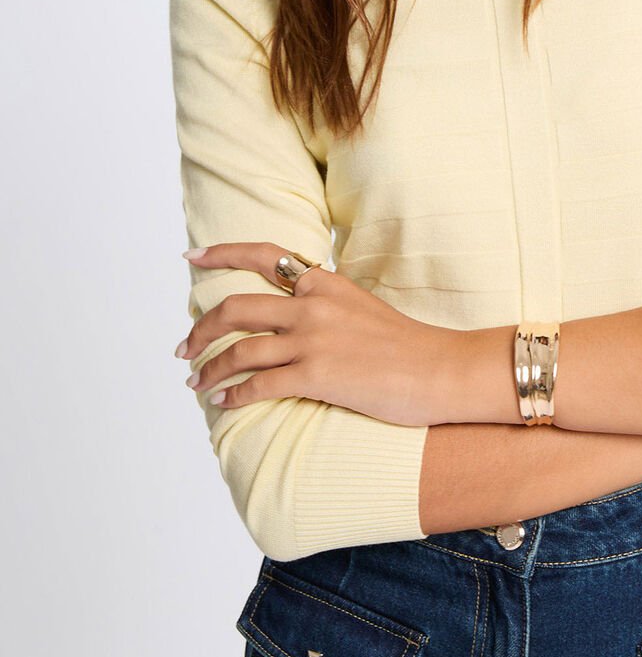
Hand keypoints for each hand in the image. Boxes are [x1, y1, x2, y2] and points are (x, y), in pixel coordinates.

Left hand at [175, 242, 441, 425]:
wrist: (441, 369)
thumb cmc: (407, 345)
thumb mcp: (361, 307)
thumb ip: (323, 304)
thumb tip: (287, 317)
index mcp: (323, 282)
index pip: (263, 255)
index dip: (221, 253)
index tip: (190, 255)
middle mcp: (312, 305)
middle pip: (235, 308)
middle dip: (200, 330)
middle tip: (184, 348)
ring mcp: (314, 339)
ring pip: (239, 350)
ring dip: (209, 370)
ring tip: (197, 383)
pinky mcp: (317, 375)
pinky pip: (258, 385)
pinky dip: (233, 395)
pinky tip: (223, 403)